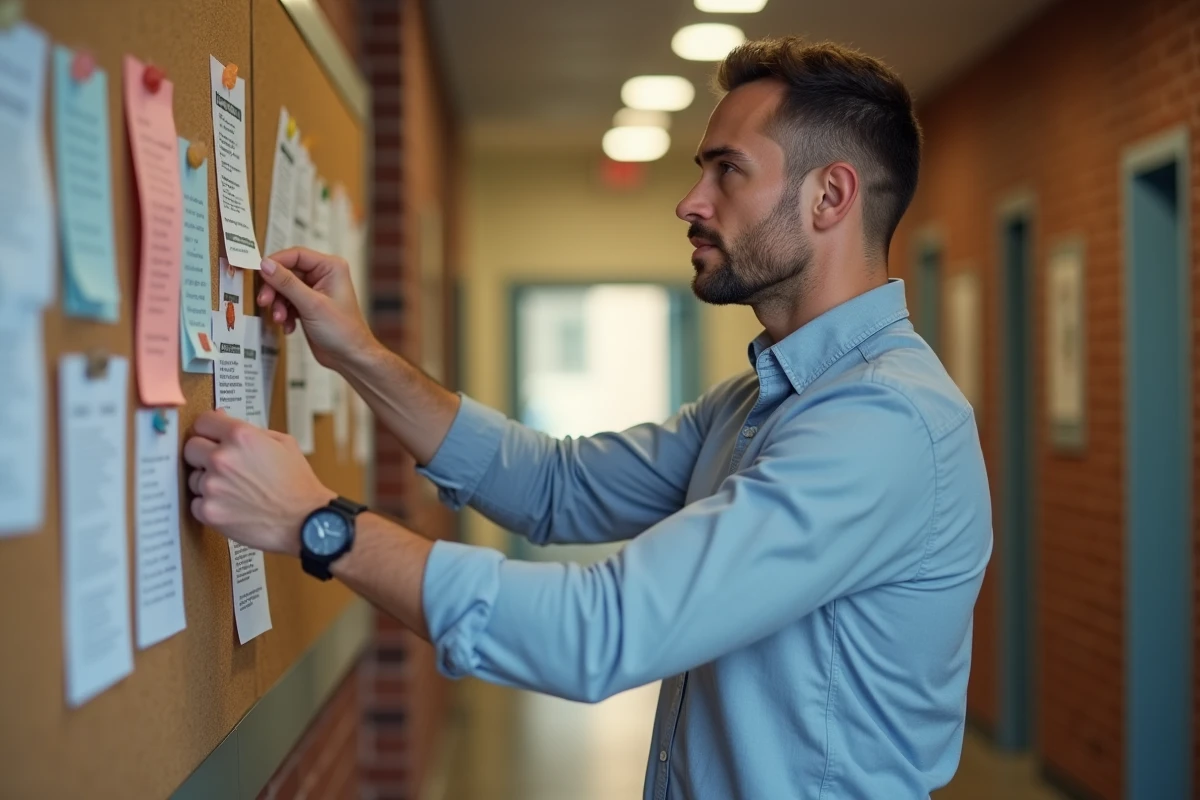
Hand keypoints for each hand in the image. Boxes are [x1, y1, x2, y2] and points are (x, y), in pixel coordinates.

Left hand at [183, 410, 335, 555]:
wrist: (305, 520)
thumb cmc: (297, 483)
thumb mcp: (283, 443)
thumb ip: (250, 430)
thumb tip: (224, 418)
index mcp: (240, 436)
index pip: (202, 422)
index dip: (208, 430)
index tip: (210, 437)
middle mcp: (222, 458)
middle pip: (190, 448)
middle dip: (203, 454)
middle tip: (221, 465)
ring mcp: (212, 486)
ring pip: (193, 477)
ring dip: (208, 482)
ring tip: (235, 490)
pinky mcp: (208, 511)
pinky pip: (196, 503)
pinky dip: (210, 505)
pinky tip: (231, 505)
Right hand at [257, 248, 377, 367]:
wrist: (349, 357)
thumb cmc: (343, 332)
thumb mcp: (311, 305)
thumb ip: (286, 283)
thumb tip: (265, 265)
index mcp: (330, 267)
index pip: (296, 255)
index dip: (276, 263)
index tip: (260, 273)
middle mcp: (323, 275)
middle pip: (287, 272)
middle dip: (275, 289)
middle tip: (265, 301)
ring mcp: (315, 291)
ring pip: (284, 289)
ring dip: (278, 305)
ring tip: (280, 319)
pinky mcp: (308, 305)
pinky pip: (287, 302)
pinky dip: (283, 314)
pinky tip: (288, 327)